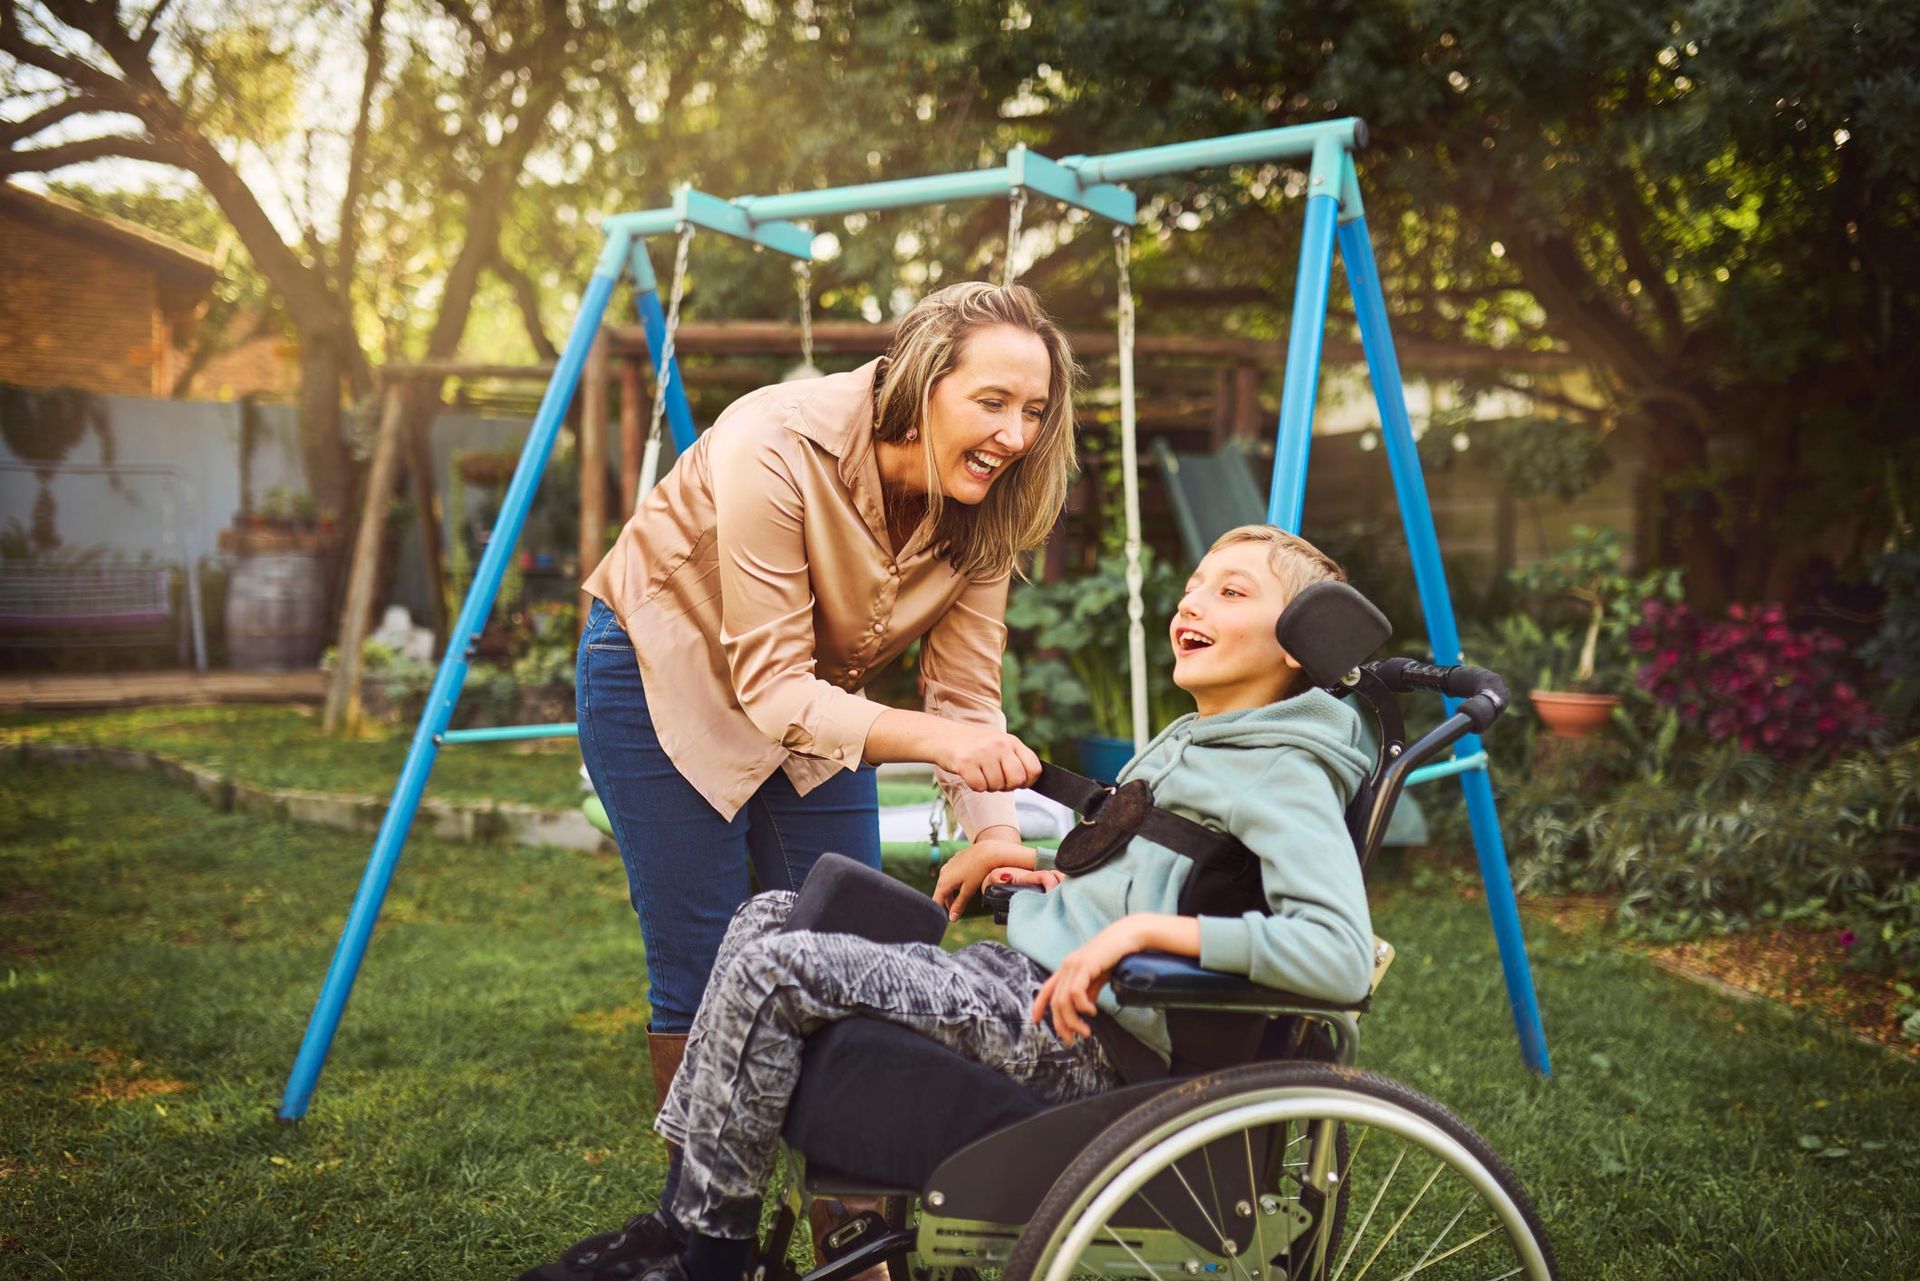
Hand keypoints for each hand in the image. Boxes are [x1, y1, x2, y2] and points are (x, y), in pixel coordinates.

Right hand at [933, 839, 1037, 918]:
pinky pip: (951, 874)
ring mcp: (948, 865)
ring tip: (959, 901)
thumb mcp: (968, 891)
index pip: (936, 901)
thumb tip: (952, 919)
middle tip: (953, 913)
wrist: (987, 851)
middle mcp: (943, 873)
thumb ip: (959, 905)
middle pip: (941, 892)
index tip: (943, 920)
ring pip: (946, 883)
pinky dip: (955, 882)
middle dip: (946, 903)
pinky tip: (964, 884)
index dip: (939, 911)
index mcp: (944, 882)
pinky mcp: (955, 860)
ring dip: (951, 893)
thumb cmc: (978, 871)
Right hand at [937, 724, 1041, 792]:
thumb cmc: (975, 745)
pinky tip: (970, 774)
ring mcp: (982, 753)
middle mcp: (999, 745)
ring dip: (988, 786)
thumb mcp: (999, 744)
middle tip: (996, 780)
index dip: (1028, 781)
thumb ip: (1015, 758)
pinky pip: (979, 787)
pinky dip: (975, 786)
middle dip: (1007, 786)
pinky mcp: (966, 763)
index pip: (1034, 768)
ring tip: (980, 772)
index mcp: (1011, 741)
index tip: (1019, 783)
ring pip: (997, 786)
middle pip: (1017, 780)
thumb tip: (1030, 780)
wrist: (944, 737)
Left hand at [1030, 918, 1144, 1045]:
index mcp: (1068, 969)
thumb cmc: (1114, 955)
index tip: (1035, 1021)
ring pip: (1064, 1000)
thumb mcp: (1098, 978)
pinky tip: (1092, 1012)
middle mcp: (1067, 966)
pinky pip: (1075, 991)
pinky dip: (1082, 1006)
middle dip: (1061, 1025)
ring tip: (1086, 1031)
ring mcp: (1074, 965)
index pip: (1046, 989)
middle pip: (1055, 1001)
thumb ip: (1089, 992)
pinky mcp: (1085, 965)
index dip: (1038, 1005)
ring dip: (1073, 1021)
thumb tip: (1085, 1011)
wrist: (1127, 937)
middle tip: (1072, 1039)